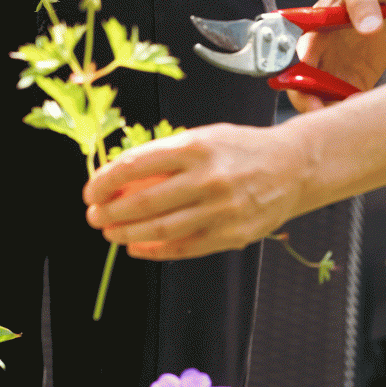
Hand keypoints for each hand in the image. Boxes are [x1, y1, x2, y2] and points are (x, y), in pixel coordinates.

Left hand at [83, 123, 308, 259]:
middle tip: (94, 215)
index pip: (136, 165)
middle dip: (110, 212)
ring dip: (127, 234)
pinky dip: (155, 250)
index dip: (106, 181)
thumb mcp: (204, 136)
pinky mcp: (232, 235)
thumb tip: (119, 175)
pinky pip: (184, 247)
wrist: (294, 167)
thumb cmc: (242, 149)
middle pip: (144, 202)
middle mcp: (208, 178)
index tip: (91, 190)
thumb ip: (165, 155)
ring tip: (111, 233)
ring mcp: (221, 210)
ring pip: (161, 229)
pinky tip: (137, 248)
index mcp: (197, 147)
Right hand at [288, 0, 385, 112]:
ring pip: (325, 102)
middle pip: (304, 90)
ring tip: (355, 114)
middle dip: (311, 107)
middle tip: (331, 117)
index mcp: (310, 35)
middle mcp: (318, 57)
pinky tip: (367, 110)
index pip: (294, 66)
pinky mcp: (355, 81)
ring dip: (333, 112)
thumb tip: (369, 25)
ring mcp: (335, 71)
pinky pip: (348, 103)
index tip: (311, 99)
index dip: (298, 86)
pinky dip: (354, 111)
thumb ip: (361, 1)